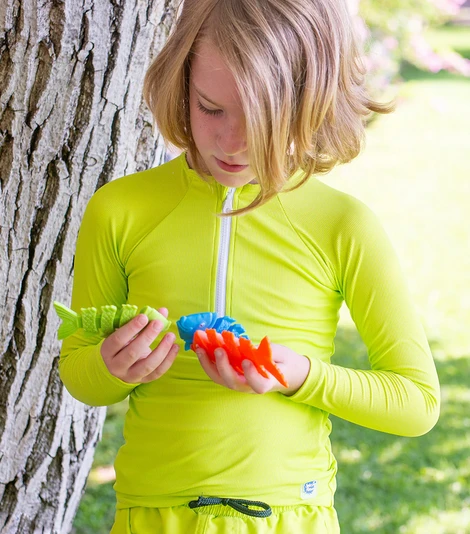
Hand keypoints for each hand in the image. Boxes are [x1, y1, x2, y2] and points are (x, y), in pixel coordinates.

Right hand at [101, 308, 178, 383]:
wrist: (121, 364)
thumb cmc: (124, 342)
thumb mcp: (126, 331)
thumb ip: (143, 320)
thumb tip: (162, 311)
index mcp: (107, 351)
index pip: (118, 339)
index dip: (131, 328)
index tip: (144, 317)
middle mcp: (116, 366)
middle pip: (133, 353)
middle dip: (147, 337)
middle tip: (158, 323)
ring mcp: (130, 376)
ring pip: (147, 365)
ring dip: (162, 349)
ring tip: (171, 335)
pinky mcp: (144, 380)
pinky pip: (158, 372)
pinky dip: (169, 359)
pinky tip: (175, 347)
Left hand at [195, 343, 309, 394]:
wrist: (284, 372)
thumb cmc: (283, 363)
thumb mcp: (280, 354)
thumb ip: (265, 352)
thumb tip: (245, 345)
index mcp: (266, 383)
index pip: (258, 385)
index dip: (251, 376)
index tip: (247, 362)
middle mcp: (249, 387)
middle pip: (233, 382)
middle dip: (223, 366)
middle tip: (219, 349)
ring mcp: (238, 383)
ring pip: (220, 378)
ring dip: (208, 363)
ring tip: (200, 347)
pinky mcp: (230, 377)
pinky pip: (216, 372)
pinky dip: (207, 360)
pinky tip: (200, 348)